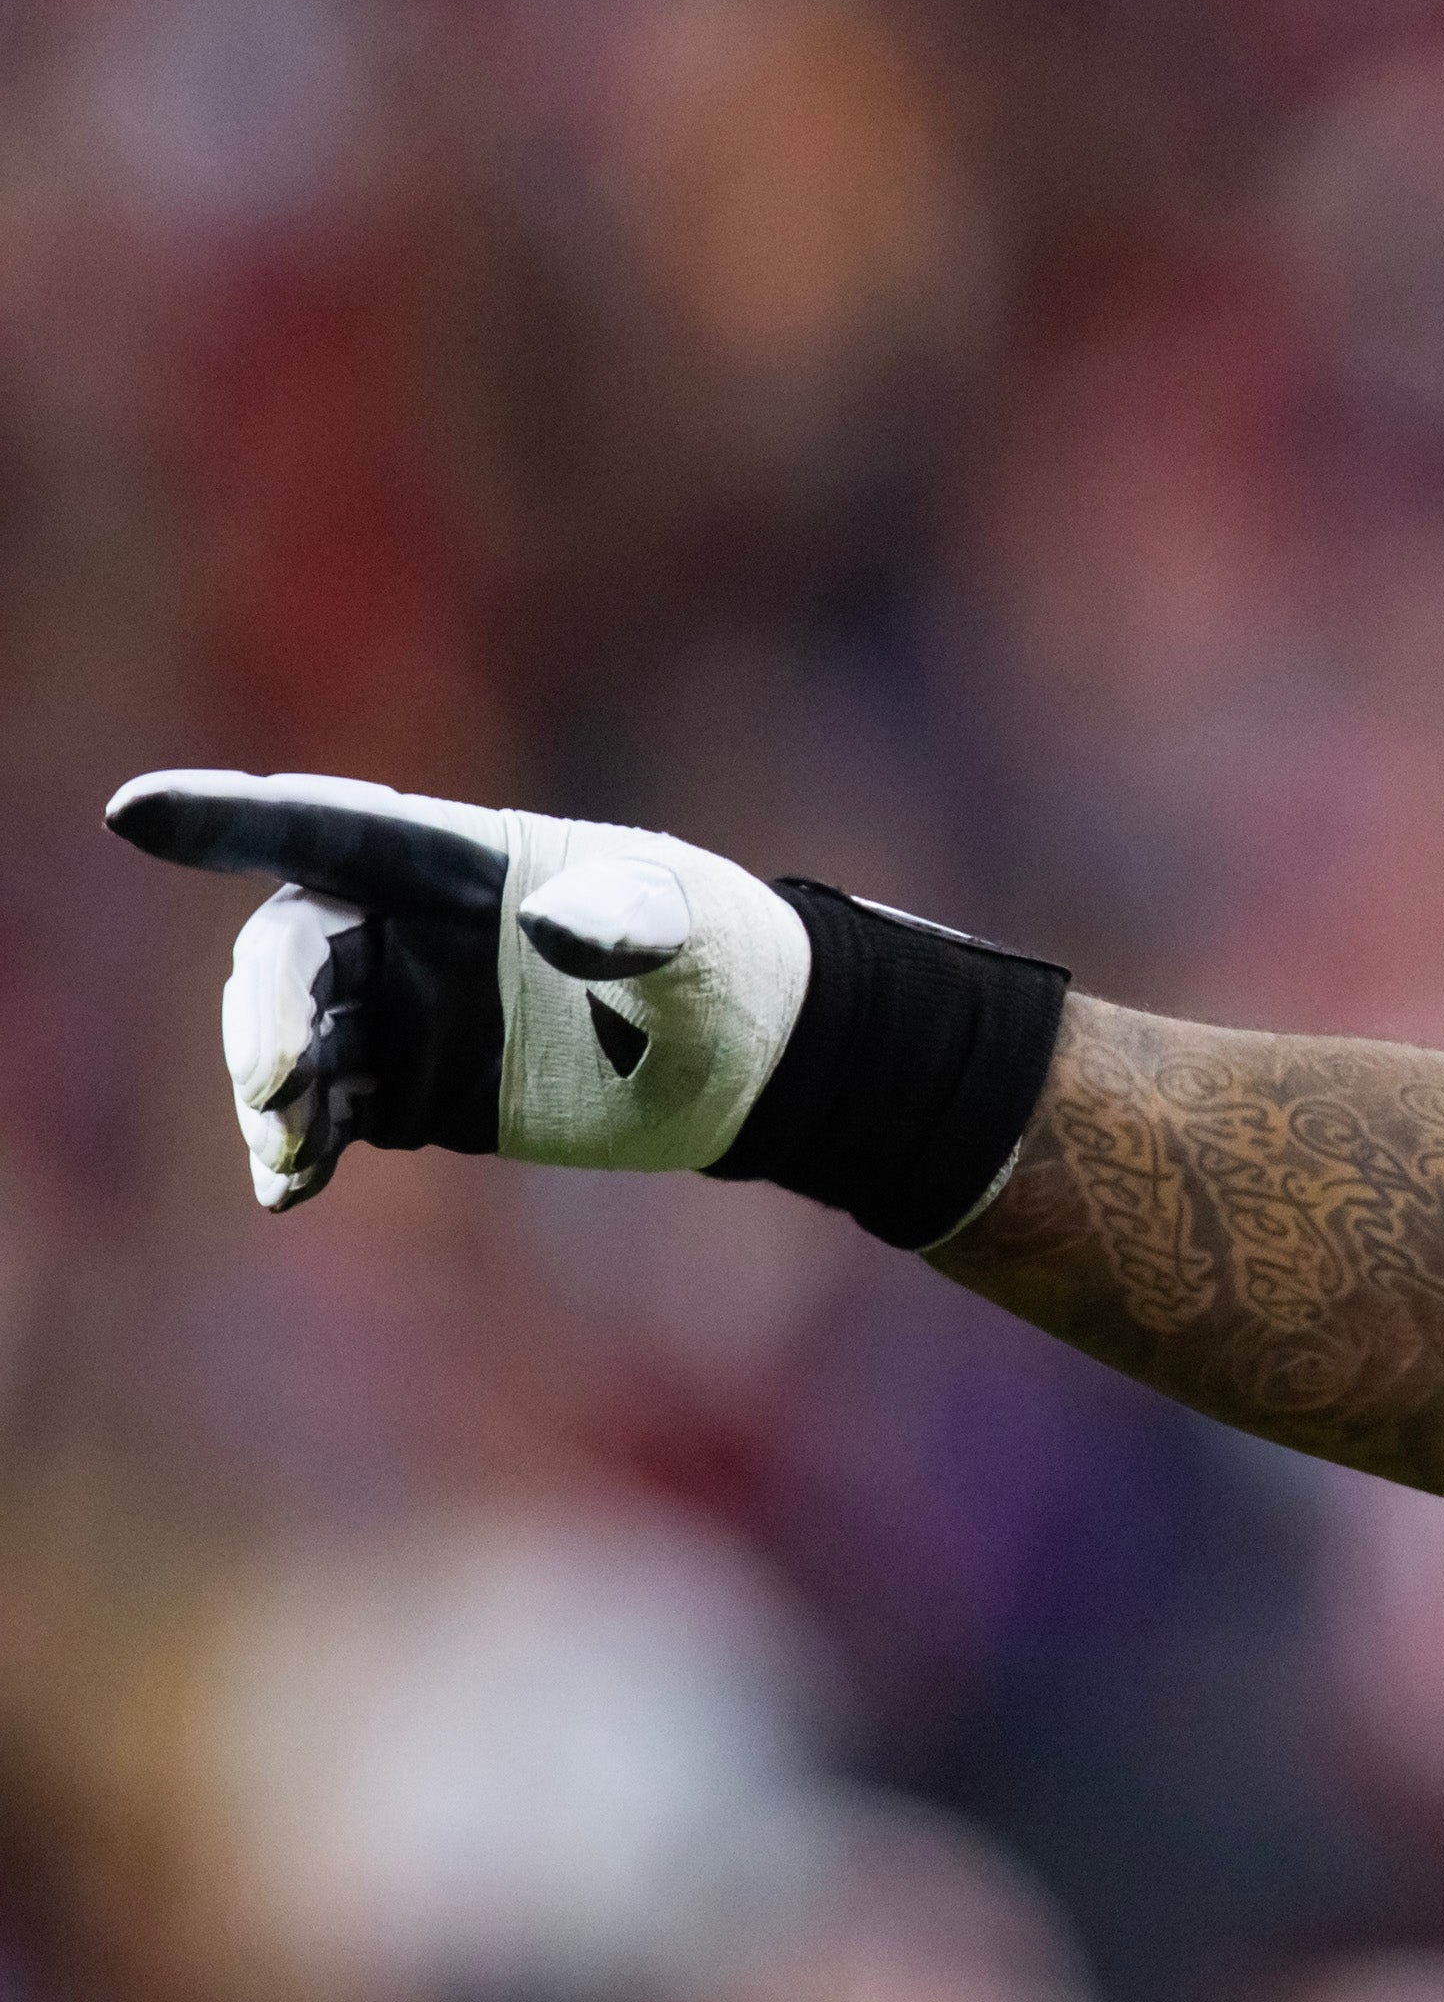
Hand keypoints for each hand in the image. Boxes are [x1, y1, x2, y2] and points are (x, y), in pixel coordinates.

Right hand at [104, 769, 813, 1208]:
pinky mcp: (412, 1084)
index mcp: (462, 857)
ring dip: (272, 1087)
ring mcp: (404, 1006)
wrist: (750, 1061)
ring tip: (291, 1145)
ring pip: (291, 1034)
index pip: (326, 825)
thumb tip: (545, 921)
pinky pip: (326, 1110)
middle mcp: (411, 924)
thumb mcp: (691, 941)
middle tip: (277, 1087)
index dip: (229, 816)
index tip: (135, 812)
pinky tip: (292, 1189)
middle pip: (290, 948)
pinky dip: (299, 1145)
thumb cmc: (726, 966)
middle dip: (264, 1011)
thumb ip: (628, 922)